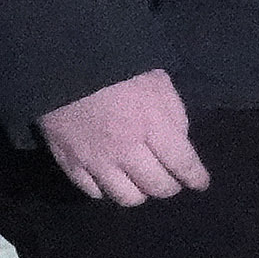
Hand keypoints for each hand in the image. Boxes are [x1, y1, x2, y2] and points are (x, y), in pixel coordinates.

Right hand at [37, 69, 209, 205]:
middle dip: (170, 186)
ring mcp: (96, 160)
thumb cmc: (114, 65)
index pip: (183, 165)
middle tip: (169, 178)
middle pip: (157, 187)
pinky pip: (94, 192)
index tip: (200, 182)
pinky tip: (108, 178)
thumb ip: (173, 115)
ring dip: (139, 192)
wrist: (59, 59)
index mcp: (152, 125)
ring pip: (127, 198)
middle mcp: (126, 150)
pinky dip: (105, 189)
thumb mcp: (157, 80)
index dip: (196, 178)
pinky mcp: (69, 163)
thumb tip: (179, 144)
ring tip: (138, 181)